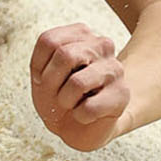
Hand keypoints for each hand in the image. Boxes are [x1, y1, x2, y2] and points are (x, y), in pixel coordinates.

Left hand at [30, 23, 129, 150]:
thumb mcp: (42, 74)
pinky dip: (80, 116)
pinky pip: (89, 108)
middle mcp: (102, 45)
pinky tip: (87, 112)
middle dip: (51, 82)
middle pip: (64, 55)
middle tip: (56, 93)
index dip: (38, 65)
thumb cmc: (60, 94)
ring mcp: (114, 68)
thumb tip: (61, 60)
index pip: (48, 40)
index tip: (42, 79)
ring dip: (65, 100)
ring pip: (77, 83)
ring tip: (73, 102)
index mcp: (81, 34)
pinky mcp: (122, 94)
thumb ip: (46, 58)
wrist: (81, 126)